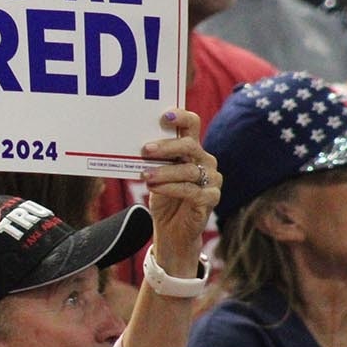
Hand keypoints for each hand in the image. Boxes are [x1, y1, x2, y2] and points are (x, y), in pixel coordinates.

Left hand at [140, 109, 219, 264]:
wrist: (172, 231)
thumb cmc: (163, 197)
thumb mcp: (155, 174)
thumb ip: (152, 160)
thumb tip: (135, 144)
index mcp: (193, 149)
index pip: (192, 125)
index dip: (181, 117)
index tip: (164, 116)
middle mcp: (206, 161)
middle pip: (190, 146)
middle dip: (167, 147)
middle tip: (146, 150)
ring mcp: (211, 180)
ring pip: (189, 170)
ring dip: (164, 172)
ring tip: (145, 176)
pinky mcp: (211, 199)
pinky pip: (191, 191)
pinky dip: (171, 188)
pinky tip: (156, 189)